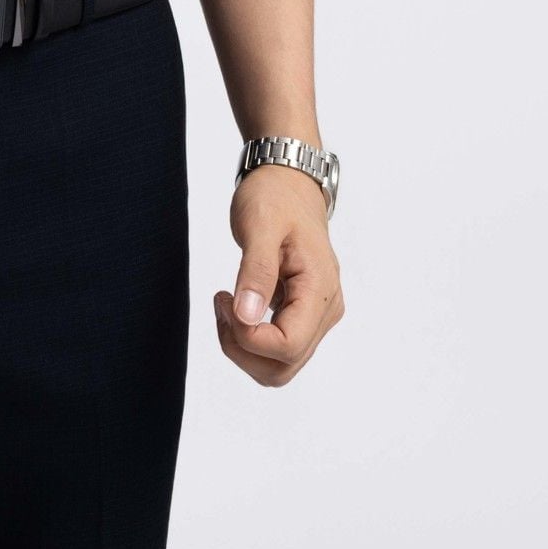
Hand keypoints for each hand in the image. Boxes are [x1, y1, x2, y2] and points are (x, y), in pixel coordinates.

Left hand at [213, 164, 343, 384]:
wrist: (289, 182)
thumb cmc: (275, 197)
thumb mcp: (259, 224)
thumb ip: (255, 271)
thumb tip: (247, 318)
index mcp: (320, 289)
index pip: (288, 346)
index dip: (249, 337)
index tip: (225, 300)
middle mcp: (326, 310)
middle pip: (283, 366)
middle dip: (242, 347)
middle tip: (221, 302)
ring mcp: (317, 315)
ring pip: (280, 364)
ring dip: (243, 346)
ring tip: (226, 302)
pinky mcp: (303, 314)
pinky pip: (278, 347)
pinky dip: (250, 337)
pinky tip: (236, 305)